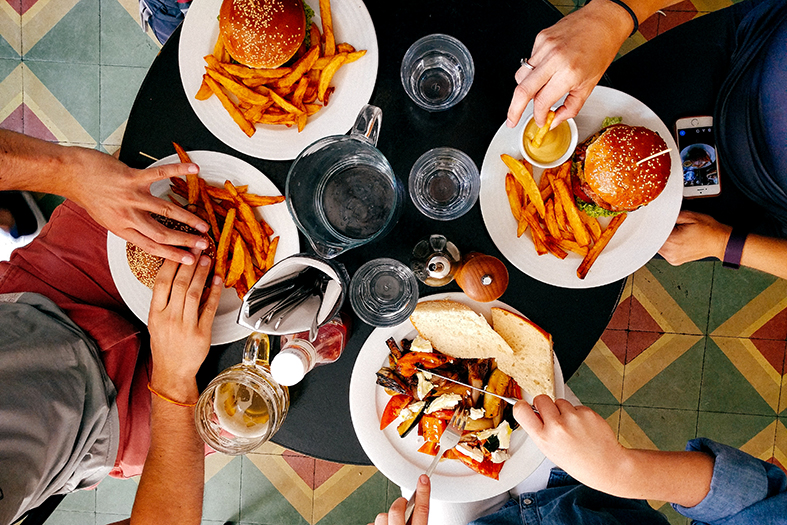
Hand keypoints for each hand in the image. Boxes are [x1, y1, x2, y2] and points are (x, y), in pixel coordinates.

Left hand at [67, 148, 209, 263]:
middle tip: (203, 245)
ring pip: (165, 211)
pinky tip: (194, 169)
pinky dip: (178, 170)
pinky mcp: (132, 178)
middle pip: (162, 233)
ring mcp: (131, 197)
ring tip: (203, 224)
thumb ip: (128, 225)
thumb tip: (147, 232)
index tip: (189, 260)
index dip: (173, 255)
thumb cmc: (89, 194)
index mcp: (122, 229)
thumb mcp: (106, 218)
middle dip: (186, 241)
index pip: (151, 246)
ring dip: (188, 218)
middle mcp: (128, 215)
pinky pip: (159, 174)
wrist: (71, 174)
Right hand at [148, 254, 221, 401]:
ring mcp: (186, 326)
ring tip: (207, 259)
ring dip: (202, 274)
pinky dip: (215, 293)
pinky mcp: (201, 333)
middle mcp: (169, 318)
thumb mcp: (156, 321)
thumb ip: (165, 300)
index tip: (179, 249)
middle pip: (180, 284)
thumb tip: (178, 276)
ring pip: (195, 293)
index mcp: (155, 313)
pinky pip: (209, 308)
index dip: (171, 263)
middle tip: (197, 248)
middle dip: (189, 263)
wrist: (172, 371)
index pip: (161, 282)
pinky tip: (218, 281)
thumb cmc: (165, 346)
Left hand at [370, 475, 429, 524]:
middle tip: (402, 506)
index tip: (423, 479)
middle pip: (397, 509)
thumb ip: (416, 521)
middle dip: (399, 504)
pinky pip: (372, 524)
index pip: (421, 510)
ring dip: (386, 518)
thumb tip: (415, 509)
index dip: (423, 493)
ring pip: (382, 516)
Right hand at [506, 0, 630, 127]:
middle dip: (514, 110)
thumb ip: (570, 107)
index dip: (538, 116)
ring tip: (537, 91)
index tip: (540, 120)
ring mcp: (545, 46)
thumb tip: (555, 120)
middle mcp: (554, 58)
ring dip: (525, 89)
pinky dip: (533, 71)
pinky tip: (546, 68)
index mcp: (568, 73)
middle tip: (512, 120)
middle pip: (522, 90)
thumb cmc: (600, 49)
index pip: (542, 102)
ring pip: (521, 76)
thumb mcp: (590, 85)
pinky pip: (529, 62)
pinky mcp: (540, 38)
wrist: (603, 21)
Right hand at [514, 396, 628, 489]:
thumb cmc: (579, 462)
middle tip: (552, 416)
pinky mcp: (587, 412)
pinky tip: (583, 427)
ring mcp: (573, 418)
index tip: (524, 406)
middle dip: (544, 405)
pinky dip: (578, 414)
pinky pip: (576, 406)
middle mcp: (557, 426)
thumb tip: (533, 413)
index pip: (521, 410)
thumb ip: (540, 431)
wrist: (606, 465)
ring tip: (572, 427)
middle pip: (541, 399)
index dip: (521, 406)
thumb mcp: (550, 451)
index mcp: (544, 438)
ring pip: (560, 402)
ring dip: (563, 410)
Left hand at [658, 210, 730, 264]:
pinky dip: (667, 244)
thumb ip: (671, 215)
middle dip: (658, 232)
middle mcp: (670, 253)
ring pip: (657, 246)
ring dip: (662, 238)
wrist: (720, 241)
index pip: (651, 234)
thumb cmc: (709, 230)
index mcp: (671, 242)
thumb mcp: (689, 215)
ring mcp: (672, 258)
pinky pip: (664, 251)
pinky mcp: (674, 260)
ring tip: (675, 232)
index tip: (653, 221)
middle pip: (653, 241)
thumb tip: (659, 216)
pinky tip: (676, 238)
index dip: (652, 226)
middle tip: (668, 225)